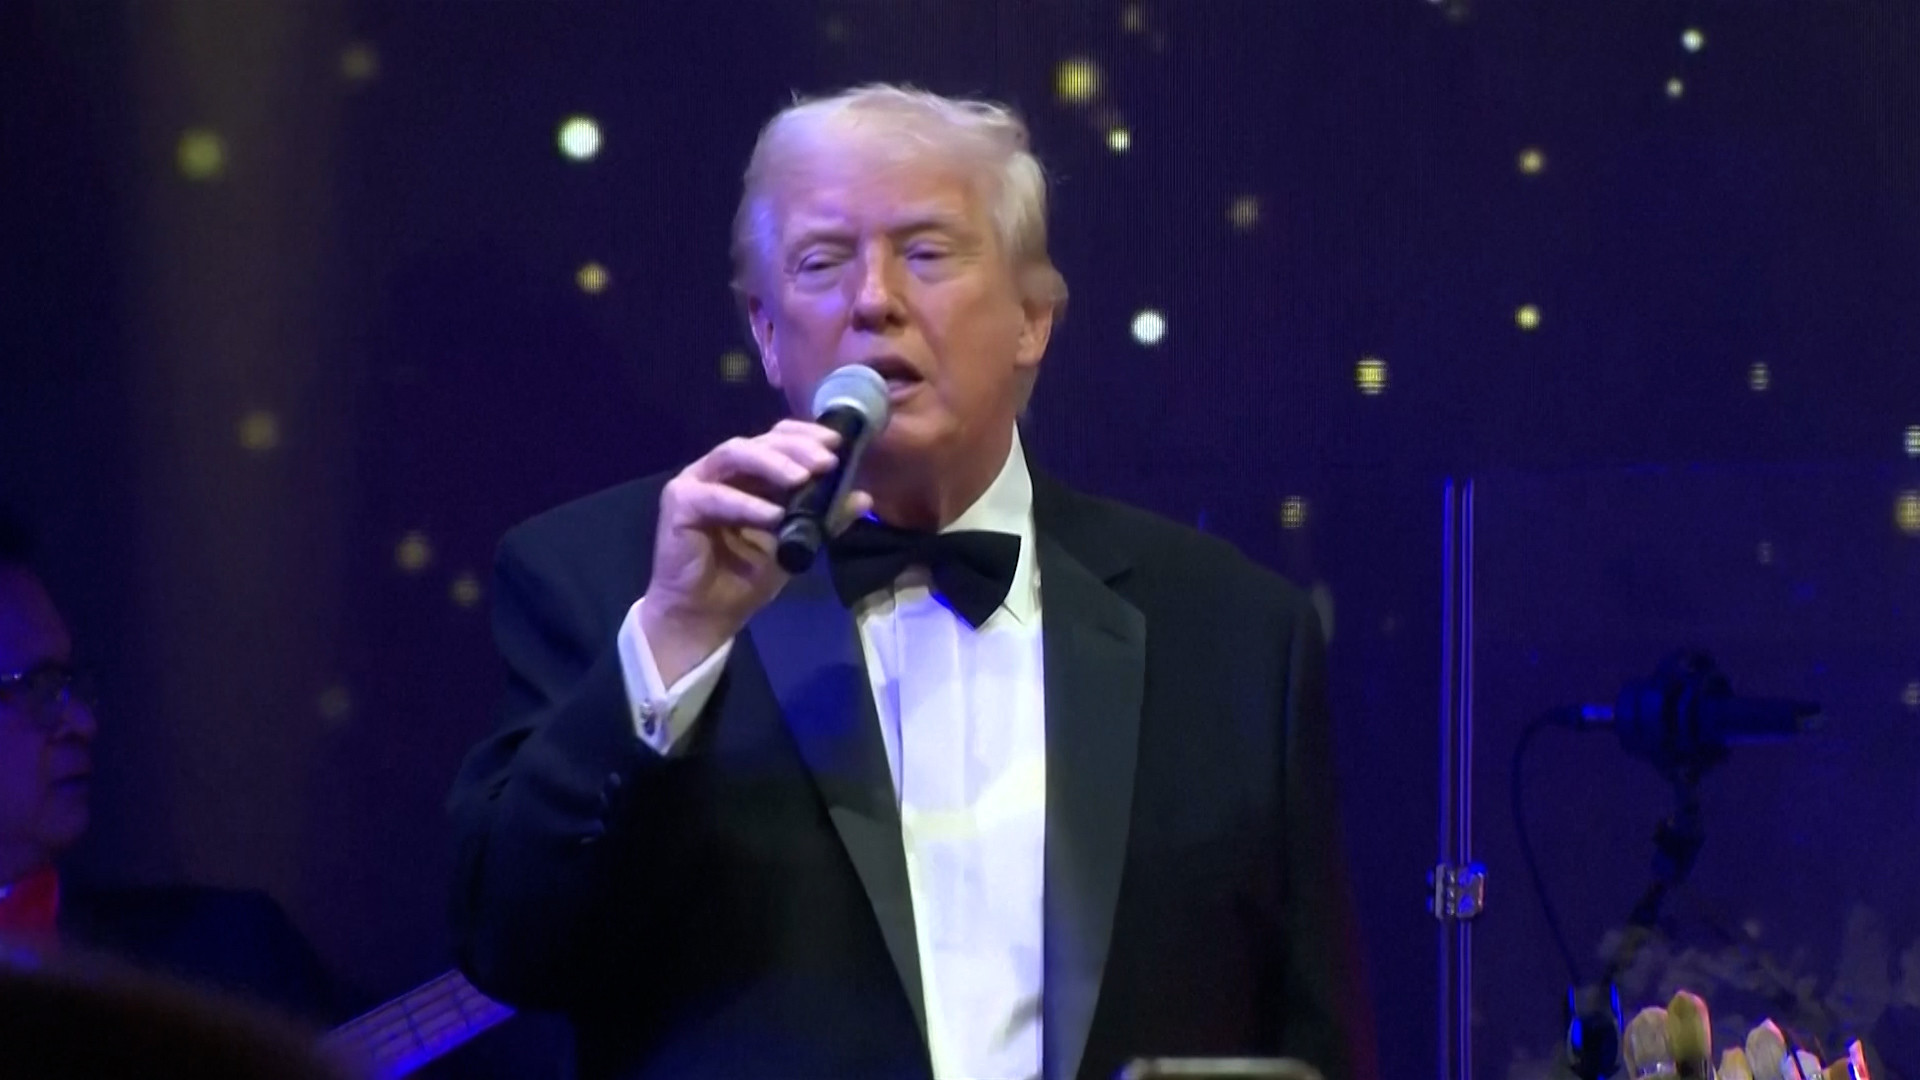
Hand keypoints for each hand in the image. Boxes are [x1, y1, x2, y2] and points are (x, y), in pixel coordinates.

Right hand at [640, 420, 871, 684]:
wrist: (707, 614)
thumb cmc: (747, 575)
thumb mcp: (797, 544)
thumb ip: (826, 518)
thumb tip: (864, 498)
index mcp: (749, 473)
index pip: (777, 438)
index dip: (806, 434)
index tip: (838, 443)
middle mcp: (722, 469)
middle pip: (760, 441)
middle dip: (796, 447)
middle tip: (827, 461)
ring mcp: (697, 481)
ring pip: (735, 454)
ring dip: (772, 463)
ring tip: (802, 478)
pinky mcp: (679, 503)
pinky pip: (715, 497)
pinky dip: (746, 504)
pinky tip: (773, 516)